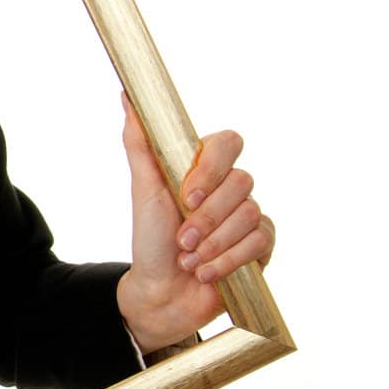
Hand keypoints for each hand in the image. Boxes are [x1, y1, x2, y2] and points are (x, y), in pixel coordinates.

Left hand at [116, 92, 276, 352]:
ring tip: (189, 260)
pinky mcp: (261, 245)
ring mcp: (249, 215)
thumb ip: (140, 143)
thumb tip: (127, 96)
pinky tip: (206, 273)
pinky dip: (228, 260)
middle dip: (207, 219)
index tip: (187, 197)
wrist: (160, 291)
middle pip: (242, 182)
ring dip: (213, 244)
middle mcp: (230, 188)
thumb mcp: (142, 190)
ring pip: (251, 215)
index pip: (228, 143)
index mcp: (203, 168)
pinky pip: (261, 241)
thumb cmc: (150, 239)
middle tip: (181, 240)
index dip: (211, 170)